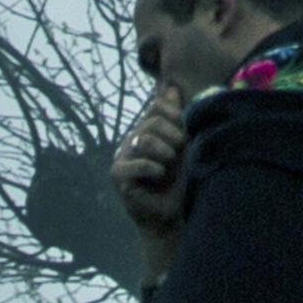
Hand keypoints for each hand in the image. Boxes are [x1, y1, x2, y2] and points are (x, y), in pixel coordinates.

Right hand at [113, 87, 188, 276]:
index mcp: (147, 128)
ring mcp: (122, 156)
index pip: (157, 106)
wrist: (170, 216)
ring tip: (168, 166)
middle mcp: (132, 138)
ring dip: (164, 153)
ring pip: (144, 139)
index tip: (184, 135)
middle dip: (173, 137)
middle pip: (153, 121)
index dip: (175, 116)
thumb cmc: (179, 181)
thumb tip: (170, 87)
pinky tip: (159, 175)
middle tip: (178, 155)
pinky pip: (134, 164)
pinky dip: (151, 168)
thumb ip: (176, 118)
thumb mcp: (183, 147)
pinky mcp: (118, 175)